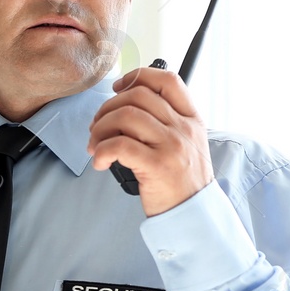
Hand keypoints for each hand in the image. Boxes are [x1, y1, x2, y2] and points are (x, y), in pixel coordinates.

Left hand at [86, 65, 213, 216]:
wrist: (194, 215)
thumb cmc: (183, 182)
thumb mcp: (187, 145)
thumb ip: (167, 122)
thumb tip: (124, 105)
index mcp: (191, 119)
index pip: (167, 80)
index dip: (137, 76)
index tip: (118, 88)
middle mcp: (183, 128)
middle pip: (137, 96)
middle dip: (107, 108)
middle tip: (97, 127)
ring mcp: (172, 146)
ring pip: (125, 116)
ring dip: (100, 129)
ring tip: (95, 146)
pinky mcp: (157, 166)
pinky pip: (120, 145)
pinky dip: (101, 150)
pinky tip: (100, 161)